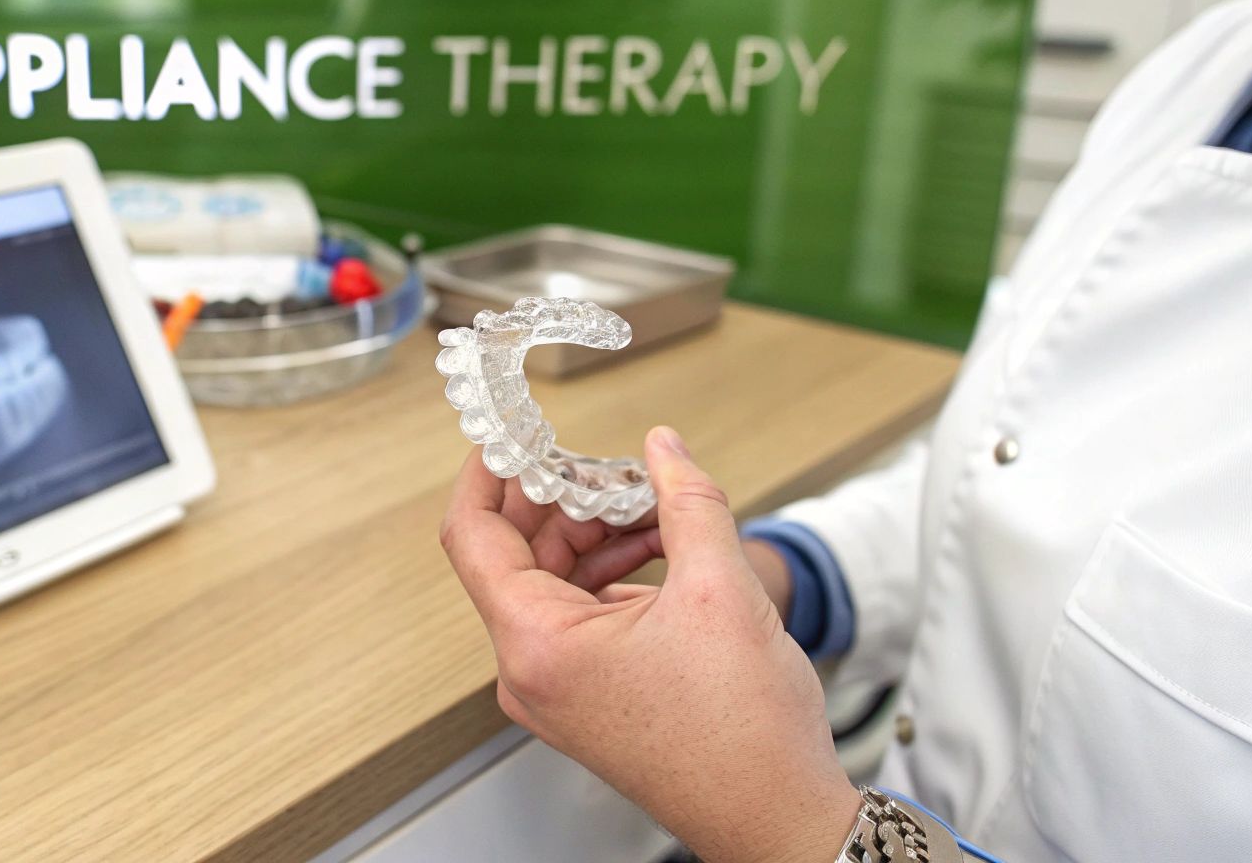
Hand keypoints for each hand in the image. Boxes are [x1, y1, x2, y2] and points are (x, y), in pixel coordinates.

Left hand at [440, 427, 857, 862]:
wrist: (778, 816)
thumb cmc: (746, 734)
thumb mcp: (721, 588)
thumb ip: (685, 500)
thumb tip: (663, 447)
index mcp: (537, 645)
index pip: (472, 536)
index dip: (487, 474)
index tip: (508, 434)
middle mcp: (531, 671)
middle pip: (517, 555)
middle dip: (563, 500)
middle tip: (613, 466)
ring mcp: (556, 689)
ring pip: (552, 583)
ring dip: (596, 535)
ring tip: (653, 505)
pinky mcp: (585, 698)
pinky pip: (579, 616)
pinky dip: (611, 575)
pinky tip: (660, 548)